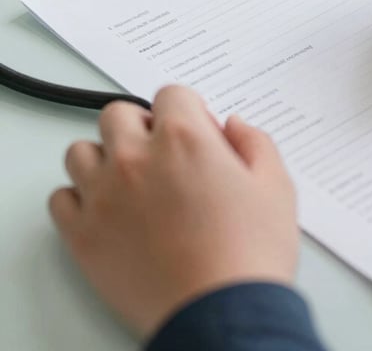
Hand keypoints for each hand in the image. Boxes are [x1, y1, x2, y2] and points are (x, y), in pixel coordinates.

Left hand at [49, 86, 298, 339]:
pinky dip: (80, 198)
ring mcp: (104, 196)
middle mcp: (137, 158)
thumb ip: (255, 141)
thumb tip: (234, 126)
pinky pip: (61, 199)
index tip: (198, 133)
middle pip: (118, 114)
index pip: (171, 94)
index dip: (189, 110)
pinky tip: (108, 210)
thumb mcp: (276, 185)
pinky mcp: (83, 236)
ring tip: (131, 180)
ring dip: (104, 157)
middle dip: (142, 125)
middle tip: (163, 153)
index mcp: (186, 139)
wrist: (223, 313)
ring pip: (81, 151)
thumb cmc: (251, 252)